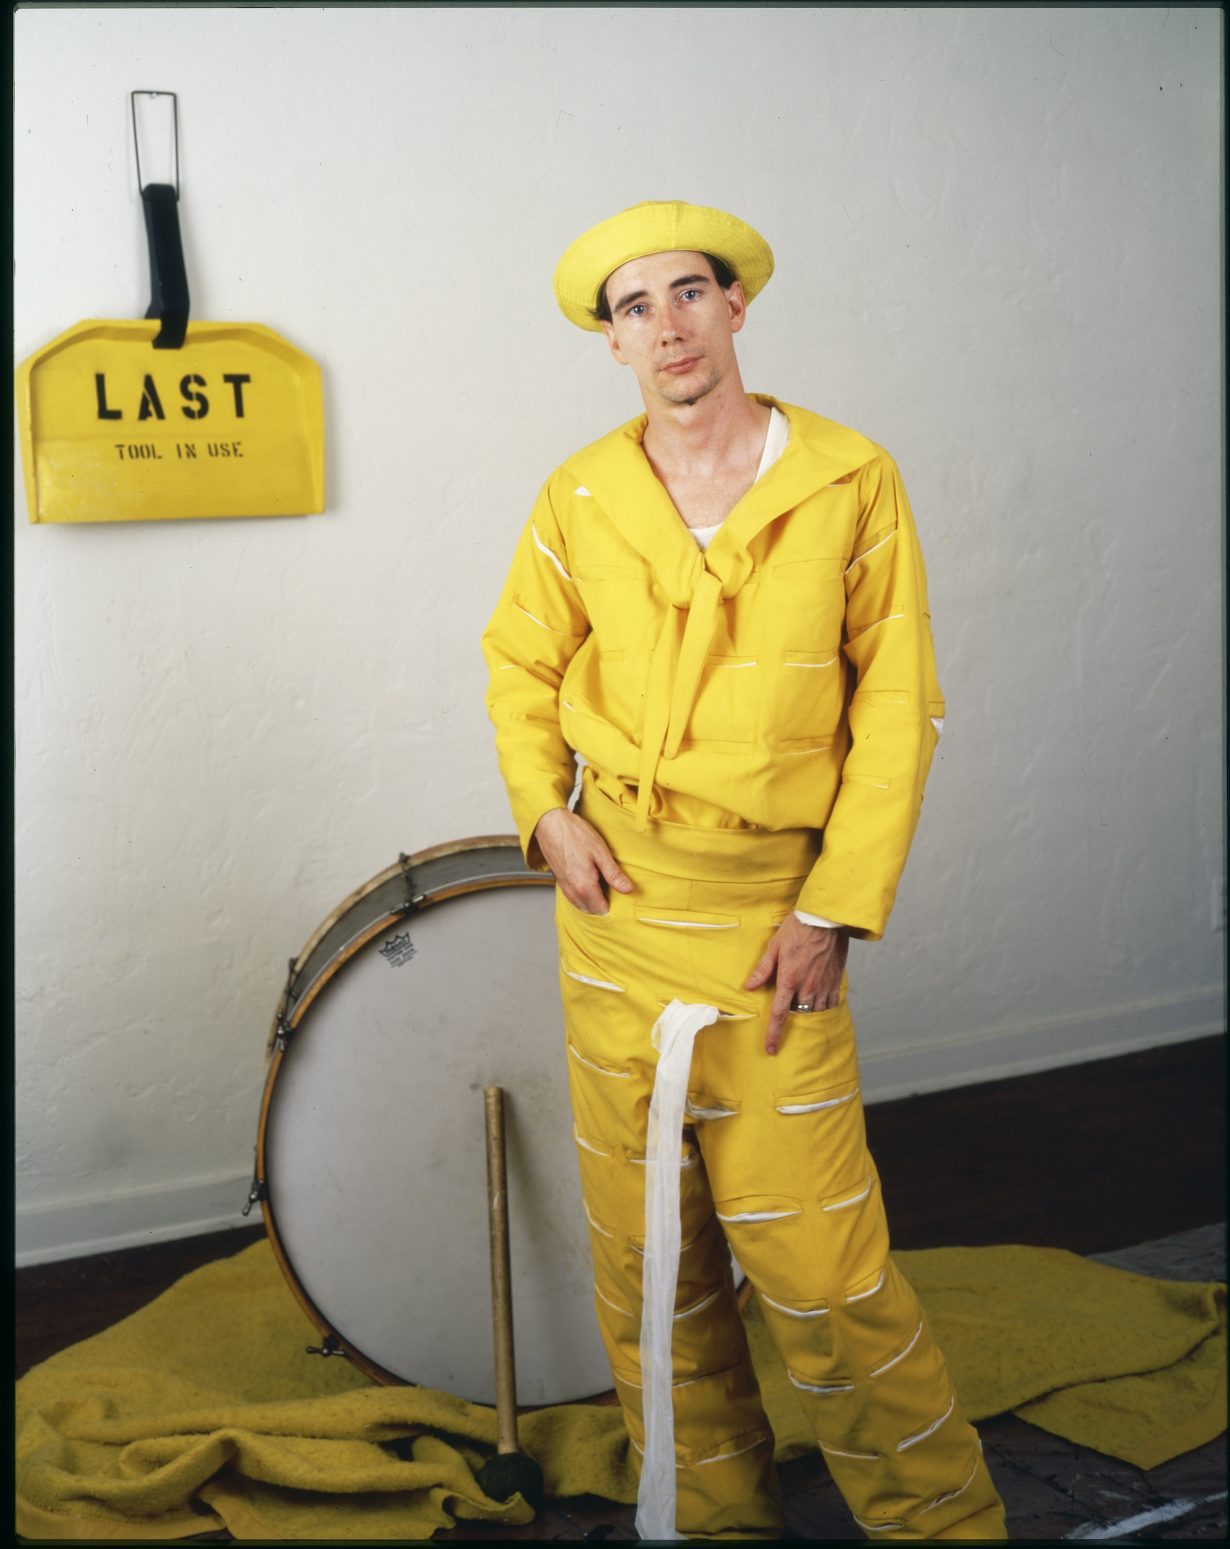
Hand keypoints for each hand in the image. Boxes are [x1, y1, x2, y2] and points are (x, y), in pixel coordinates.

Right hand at [533, 808, 633, 914]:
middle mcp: (572, 890)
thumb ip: (614, 875)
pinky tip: (588, 881)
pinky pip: (572, 897)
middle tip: (612, 889)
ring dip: (591, 901)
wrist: (550, 824)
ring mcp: (564, 886)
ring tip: (602, 886)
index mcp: (584, 886)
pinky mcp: (559, 880)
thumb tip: (628, 890)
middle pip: (591, 910)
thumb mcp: (600, 852)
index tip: (620, 894)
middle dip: (602, 905)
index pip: (602, 910)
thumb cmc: (575, 834)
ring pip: (580, 905)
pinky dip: (582, 895)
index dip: (613, 905)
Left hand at [746, 916, 848, 1054]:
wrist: (826, 919)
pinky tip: (819, 1002)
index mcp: (789, 979)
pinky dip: (824, 1007)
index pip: (779, 1013)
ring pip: (815, 1011)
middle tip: (788, 1017)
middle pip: (798, 1014)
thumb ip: (763, 969)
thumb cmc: (798, 929)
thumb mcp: (774, 946)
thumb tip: (749, 986)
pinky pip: (831, 1003)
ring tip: (802, 1008)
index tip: (770, 1049)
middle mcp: (807, 986)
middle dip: (792, 1019)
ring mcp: (823, 985)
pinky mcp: (836, 980)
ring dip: (807, 1013)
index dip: (773, 1034)